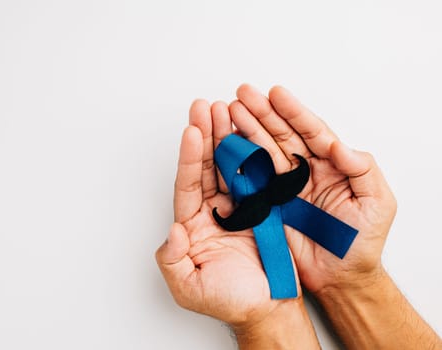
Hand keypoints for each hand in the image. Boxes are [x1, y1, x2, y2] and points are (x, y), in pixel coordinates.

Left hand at [155, 99, 318, 348]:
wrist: (267, 307)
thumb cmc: (229, 301)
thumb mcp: (189, 288)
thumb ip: (172, 261)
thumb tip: (173, 230)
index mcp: (193, 224)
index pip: (188, 184)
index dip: (189, 158)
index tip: (192, 131)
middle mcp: (213, 210)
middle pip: (207, 166)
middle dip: (206, 135)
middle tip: (206, 106)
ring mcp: (239, 206)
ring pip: (230, 165)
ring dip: (227, 137)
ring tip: (226, 108)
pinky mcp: (263, 207)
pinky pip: (258, 176)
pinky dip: (254, 154)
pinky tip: (250, 131)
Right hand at [228, 84, 396, 293]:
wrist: (339, 276)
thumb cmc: (362, 242)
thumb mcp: (378, 202)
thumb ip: (362, 169)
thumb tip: (338, 145)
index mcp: (331, 164)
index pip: (311, 131)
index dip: (293, 111)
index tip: (276, 93)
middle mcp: (304, 170)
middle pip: (281, 134)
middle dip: (262, 112)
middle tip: (242, 93)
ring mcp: (284, 185)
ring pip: (263, 151)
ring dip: (246, 130)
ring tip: (229, 111)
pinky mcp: (268, 203)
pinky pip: (251, 178)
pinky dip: (238, 160)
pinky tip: (226, 142)